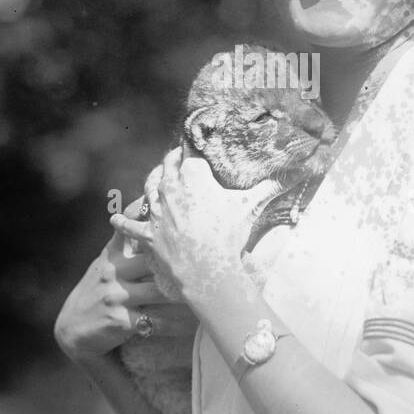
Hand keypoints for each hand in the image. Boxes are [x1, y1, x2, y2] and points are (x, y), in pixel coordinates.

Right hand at [54, 200, 196, 364]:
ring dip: (183, 296)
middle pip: (154, 260)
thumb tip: (146, 213)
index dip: (143, 216)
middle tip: (205, 264)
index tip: (164, 208)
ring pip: (161, 292)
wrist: (72, 331)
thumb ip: (124, 245)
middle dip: (178, 263)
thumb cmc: (97, 293)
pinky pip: (158, 321)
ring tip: (205, 294)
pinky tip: (191, 324)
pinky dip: (177, 324)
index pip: (128, 230)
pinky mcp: (121, 320)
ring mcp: (116, 295)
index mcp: (111, 256)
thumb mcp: (105, 265)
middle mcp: (113, 272)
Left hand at [110, 148, 276, 311]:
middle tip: (174, 158)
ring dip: (151, 182)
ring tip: (154, 178)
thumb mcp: (251, 207)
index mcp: (193, 178)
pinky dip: (122, 222)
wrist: (207, 268)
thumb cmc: (229, 235)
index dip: (191, 150)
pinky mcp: (148, 235)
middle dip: (171, 161)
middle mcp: (170, 190)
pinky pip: (130, 226)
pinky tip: (113, 218)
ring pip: (148, 189)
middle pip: (166, 168)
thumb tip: (300, 171)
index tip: (192, 146)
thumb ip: (272, 186)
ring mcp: (157, 212)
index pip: (190, 156)